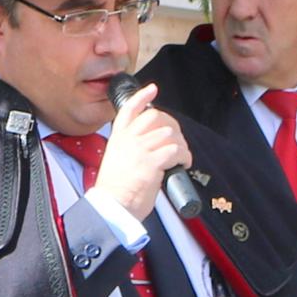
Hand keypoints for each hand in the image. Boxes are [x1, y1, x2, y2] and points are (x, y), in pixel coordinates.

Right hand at [90, 89, 188, 220]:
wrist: (112, 207)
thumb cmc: (115, 191)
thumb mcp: (116, 160)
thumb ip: (129, 148)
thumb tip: (151, 146)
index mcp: (118, 138)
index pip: (129, 109)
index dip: (142, 97)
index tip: (152, 89)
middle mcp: (128, 140)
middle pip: (156, 117)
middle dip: (171, 126)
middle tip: (176, 140)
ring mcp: (140, 149)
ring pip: (169, 133)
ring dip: (180, 145)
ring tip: (180, 157)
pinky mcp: (152, 162)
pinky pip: (176, 150)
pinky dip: (184, 157)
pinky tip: (183, 164)